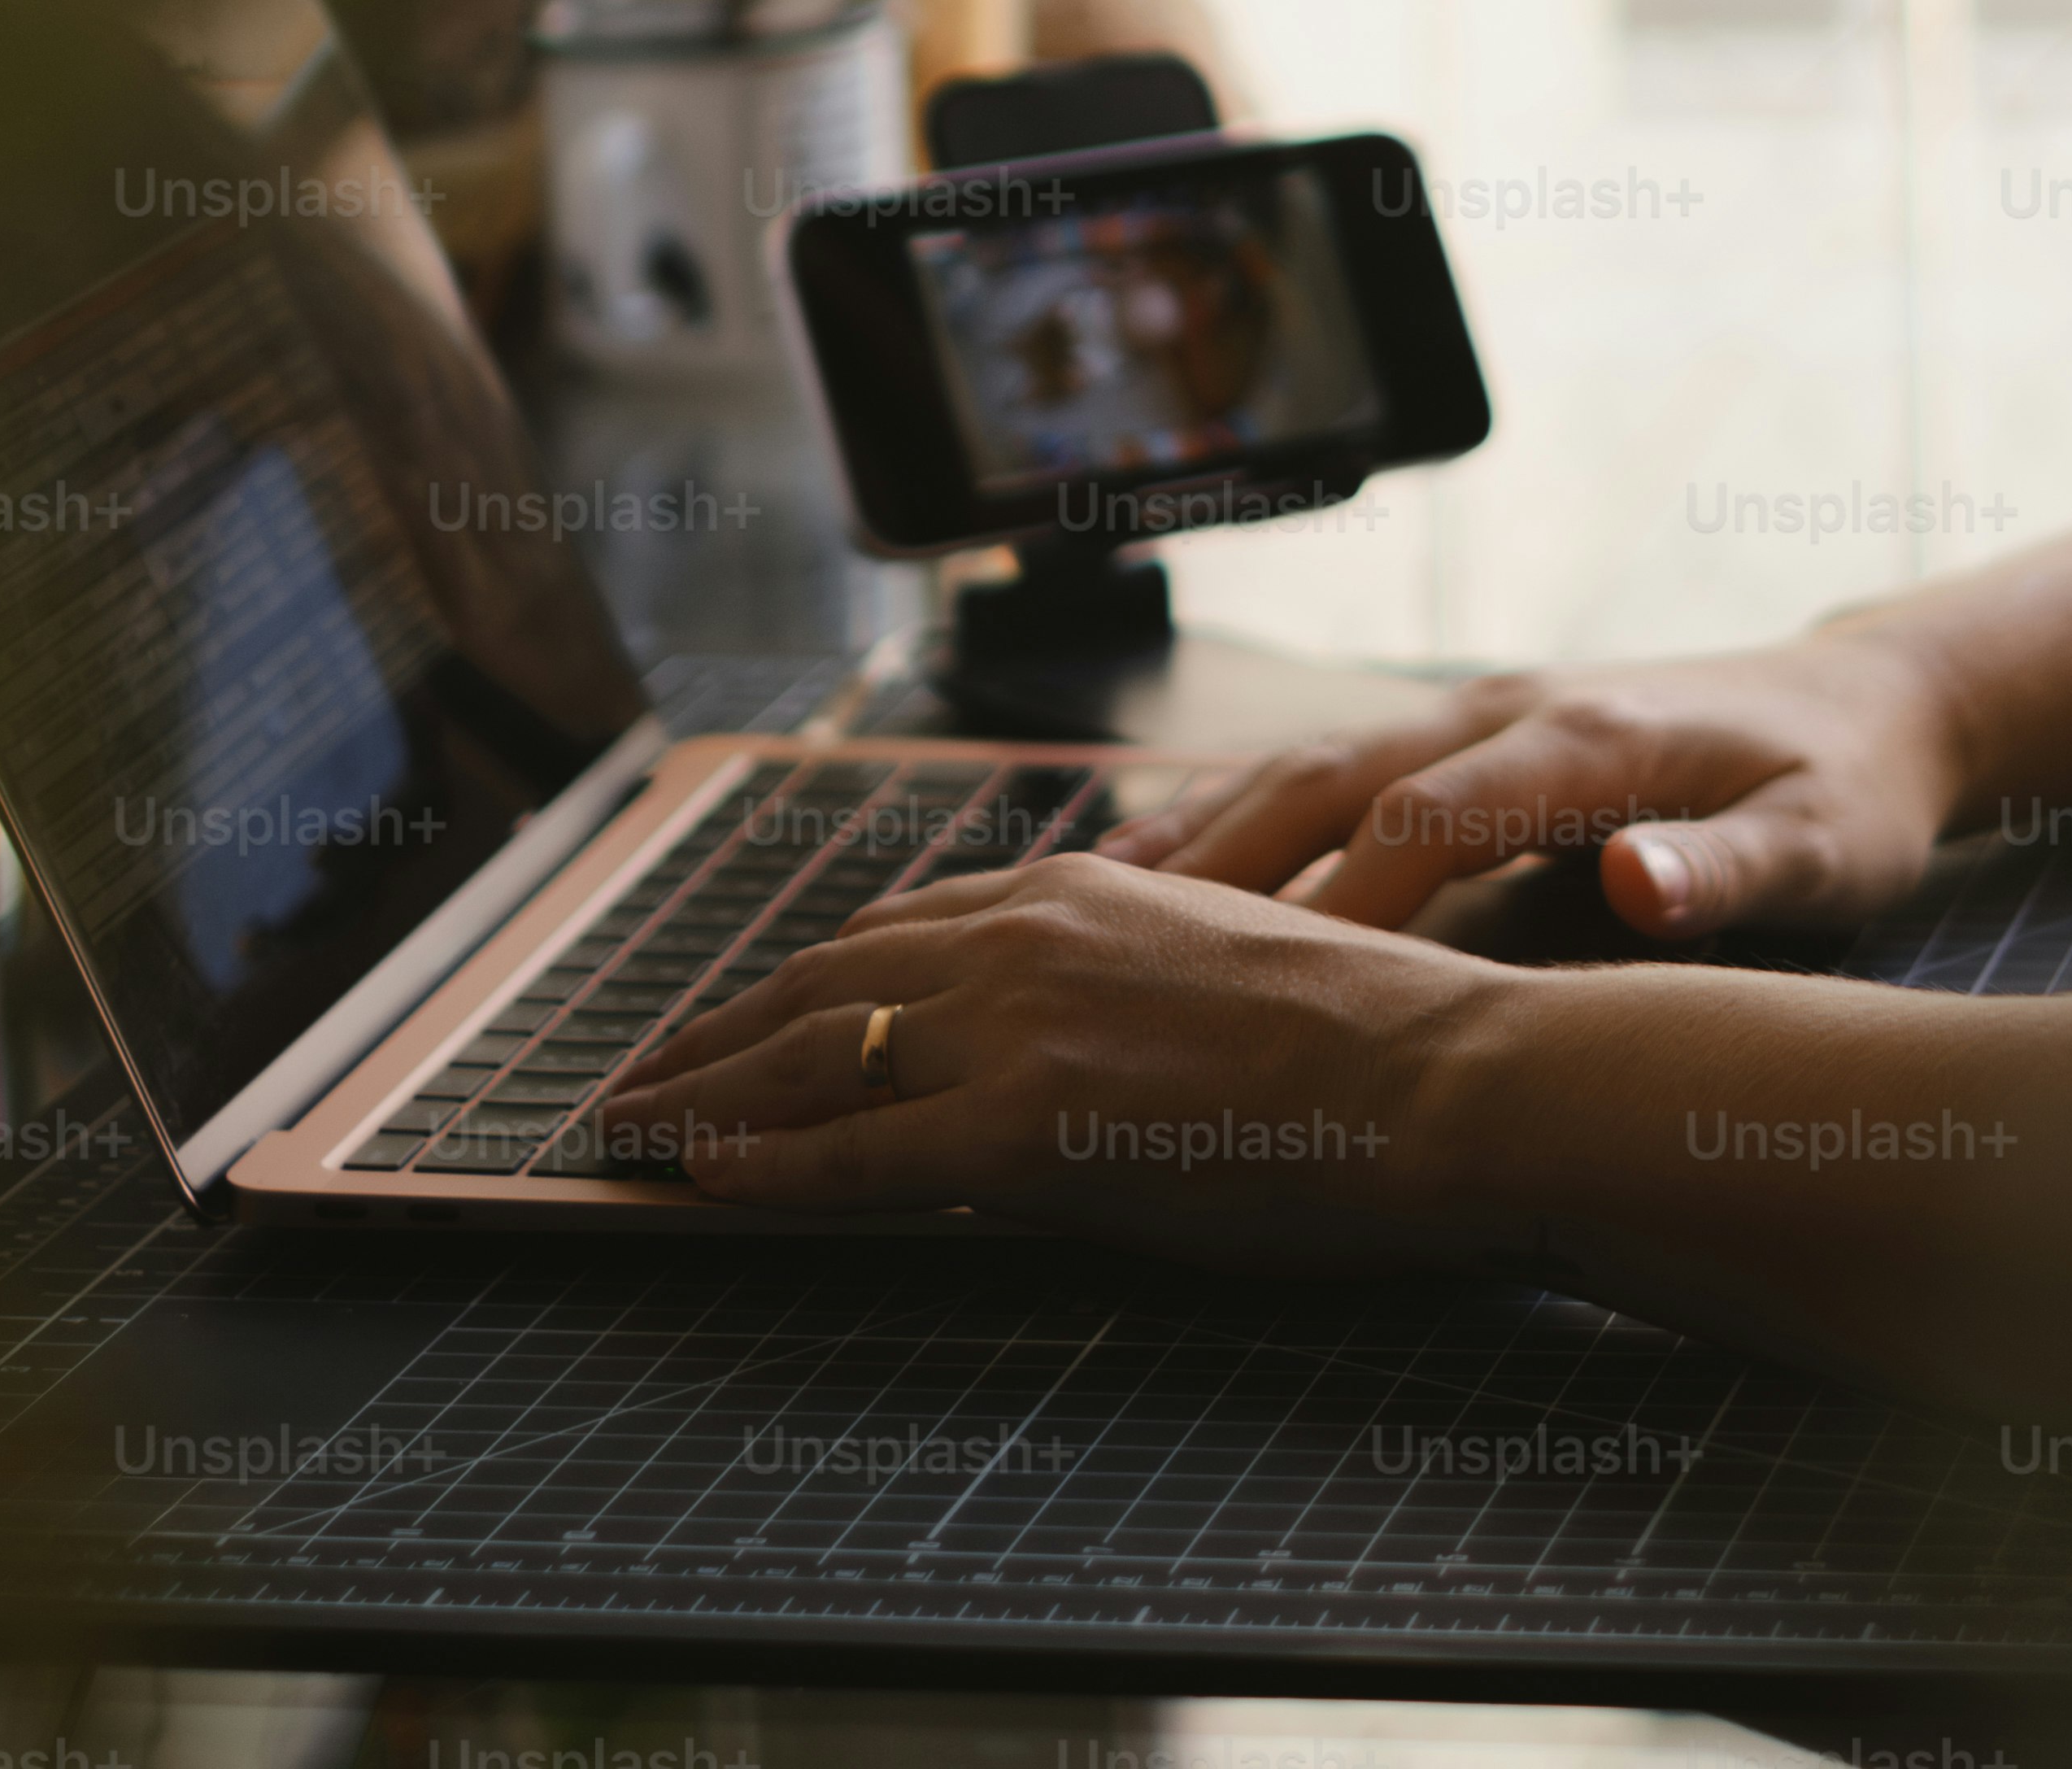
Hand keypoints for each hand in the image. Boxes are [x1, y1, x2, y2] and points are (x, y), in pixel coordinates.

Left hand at [595, 847, 1509, 1252]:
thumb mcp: (1216, 971)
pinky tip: (702, 1183)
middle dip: (710, 1038)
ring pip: (809, 1055)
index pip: (890, 933)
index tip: (732, 1023)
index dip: (793, 984)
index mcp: (1080, 890)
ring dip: (702, 1099)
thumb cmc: (1368, 1050)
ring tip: (627, 1136)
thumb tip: (1050, 1038)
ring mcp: (1018, 1024)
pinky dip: (763, 1168)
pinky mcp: (1022, 1125)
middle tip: (632, 1083)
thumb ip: (1112, 985)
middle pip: (820, 981)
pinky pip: (852, 1154)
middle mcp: (1027, 932)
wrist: (1445, 1077)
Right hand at [1090, 634, 1967, 938]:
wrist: (1868, 703)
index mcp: (1584, 740)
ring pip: (1302, 767)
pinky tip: (1137, 884)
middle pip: (1331, 778)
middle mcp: (1506, 709)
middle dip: (1218, 867)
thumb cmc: (1848, 796)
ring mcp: (1474, 713)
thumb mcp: (1827, 848)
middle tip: (1103, 966)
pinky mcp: (1460, 736)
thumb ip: (1730, 872)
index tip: (1262, 999)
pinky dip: (1227, 822)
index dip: (1344, 905)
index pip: (1431, 821)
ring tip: (1071, 923)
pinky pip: (1319, 775)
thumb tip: (1639, 888)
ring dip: (1195, 838)